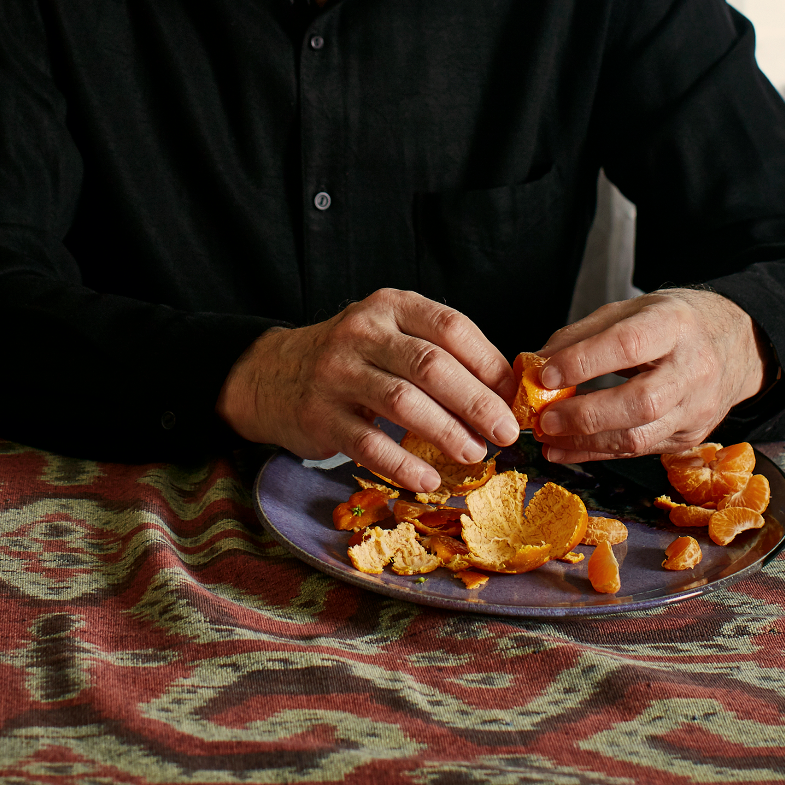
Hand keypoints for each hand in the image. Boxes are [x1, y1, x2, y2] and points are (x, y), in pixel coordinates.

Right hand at [216, 288, 519, 489]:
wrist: (272, 375)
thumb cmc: (352, 359)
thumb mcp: (390, 336)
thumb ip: (439, 353)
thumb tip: (504, 393)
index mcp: (391, 306)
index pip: (450, 327)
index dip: (488, 363)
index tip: (513, 395)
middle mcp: (362, 331)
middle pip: (432, 365)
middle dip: (476, 402)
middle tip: (504, 431)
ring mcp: (337, 371)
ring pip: (403, 402)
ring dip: (446, 432)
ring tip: (475, 454)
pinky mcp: (319, 414)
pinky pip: (369, 442)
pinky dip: (404, 463)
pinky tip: (429, 478)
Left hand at [532, 289, 769, 461]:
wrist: (734, 345)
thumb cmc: (673, 323)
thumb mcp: (631, 310)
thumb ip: (583, 335)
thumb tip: (536, 362)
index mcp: (674, 325)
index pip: (628, 346)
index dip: (584, 362)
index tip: (546, 374)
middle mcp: (692, 369)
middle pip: (639, 402)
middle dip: (585, 415)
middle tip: (545, 419)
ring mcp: (696, 408)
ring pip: (640, 436)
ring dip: (587, 443)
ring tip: (549, 440)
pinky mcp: (691, 436)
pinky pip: (641, 450)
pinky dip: (600, 453)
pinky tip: (569, 450)